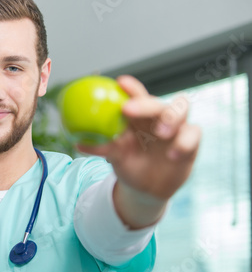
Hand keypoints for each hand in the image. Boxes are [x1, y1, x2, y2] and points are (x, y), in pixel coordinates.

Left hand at [77, 75, 200, 201]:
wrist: (145, 189)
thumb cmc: (128, 163)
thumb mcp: (114, 156)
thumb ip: (101, 147)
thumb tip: (78, 142)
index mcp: (138, 116)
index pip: (136, 95)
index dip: (131, 87)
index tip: (120, 82)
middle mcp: (157, 117)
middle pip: (157, 102)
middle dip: (145, 103)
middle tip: (130, 110)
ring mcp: (176, 128)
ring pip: (182, 109)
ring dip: (171, 117)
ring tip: (161, 132)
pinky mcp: (190, 142)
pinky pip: (194, 134)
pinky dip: (184, 142)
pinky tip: (173, 154)